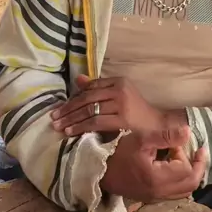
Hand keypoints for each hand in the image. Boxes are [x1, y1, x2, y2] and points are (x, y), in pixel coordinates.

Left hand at [51, 76, 170, 137]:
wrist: (158, 125)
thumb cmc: (138, 111)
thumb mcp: (120, 95)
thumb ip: (99, 88)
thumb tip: (78, 79)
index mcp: (119, 81)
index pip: (90, 87)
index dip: (73, 98)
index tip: (61, 107)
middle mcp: (119, 90)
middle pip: (87, 99)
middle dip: (68, 109)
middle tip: (53, 117)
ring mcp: (121, 104)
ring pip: (89, 110)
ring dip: (71, 119)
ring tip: (59, 126)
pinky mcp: (121, 119)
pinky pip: (95, 122)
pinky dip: (81, 127)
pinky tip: (71, 132)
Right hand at [101, 128, 206, 202]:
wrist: (99, 170)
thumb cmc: (119, 152)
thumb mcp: (142, 139)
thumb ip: (166, 136)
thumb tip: (188, 132)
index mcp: (158, 179)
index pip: (185, 168)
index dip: (184, 153)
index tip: (175, 141)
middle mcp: (160, 193)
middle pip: (191, 184)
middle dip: (198, 166)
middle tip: (200, 151)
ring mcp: (156, 198)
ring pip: (185, 191)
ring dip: (191, 174)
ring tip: (188, 158)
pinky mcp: (151, 198)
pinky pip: (175, 193)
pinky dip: (181, 181)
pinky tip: (175, 168)